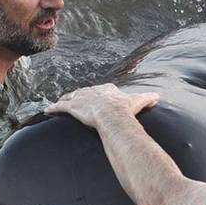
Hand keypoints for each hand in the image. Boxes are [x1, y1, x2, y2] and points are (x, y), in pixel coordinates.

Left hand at [45, 84, 159, 128]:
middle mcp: (93, 91)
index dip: (99, 93)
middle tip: (78, 101)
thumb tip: (158, 96)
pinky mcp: (72, 107)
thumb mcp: (139, 101)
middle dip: (81, 96)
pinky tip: (47, 110)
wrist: (113, 115)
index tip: (97, 96)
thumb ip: (148, 97)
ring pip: (71, 98)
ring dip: (66, 100)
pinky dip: (53, 108)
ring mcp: (81, 98)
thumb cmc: (125, 109)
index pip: (102, 89)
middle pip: (84, 92)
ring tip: (62, 104)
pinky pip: (60, 107)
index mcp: (107, 89)